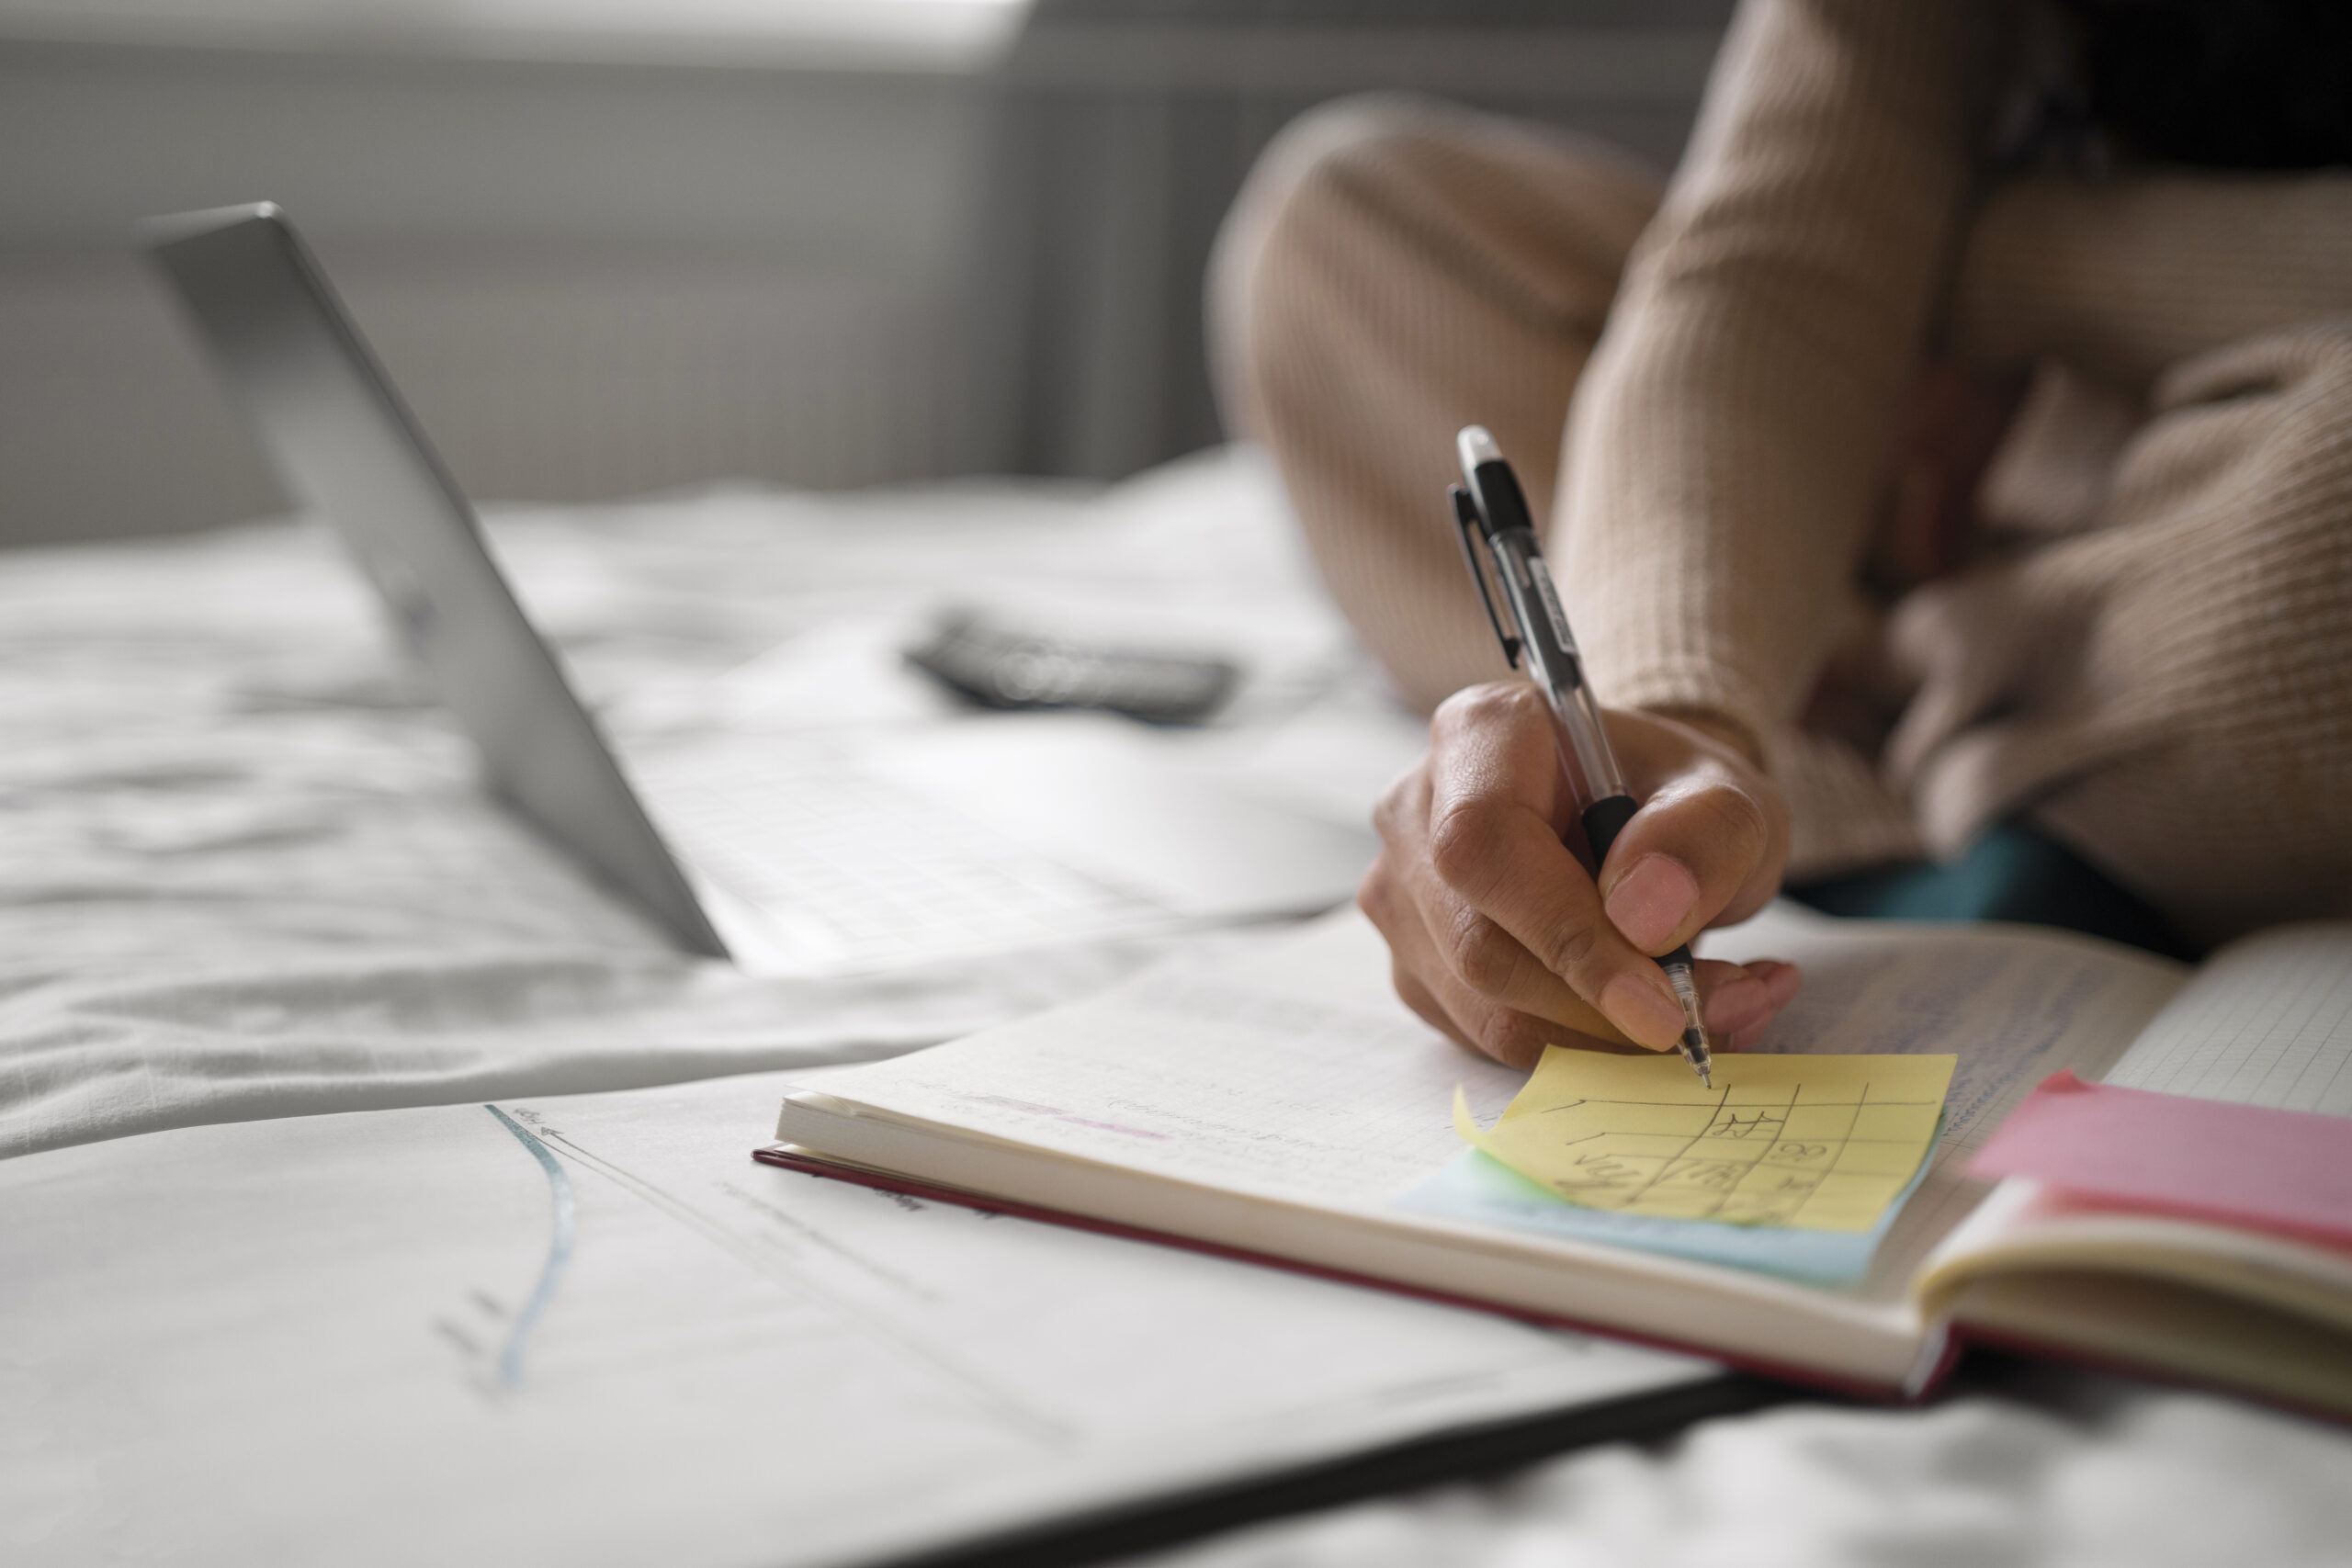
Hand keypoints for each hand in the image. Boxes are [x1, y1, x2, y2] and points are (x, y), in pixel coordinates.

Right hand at [1361, 681, 1799, 1067]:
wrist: (1647, 823)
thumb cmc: (1675, 801)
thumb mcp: (1728, 798)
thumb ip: (1702, 839)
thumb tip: (1643, 918)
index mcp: (1479, 735)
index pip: (1484, 844)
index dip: (1564, 935)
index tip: (1662, 1005)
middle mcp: (1417, 810)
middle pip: (1480, 945)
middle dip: (1606, 1006)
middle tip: (1724, 1010)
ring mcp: (1404, 895)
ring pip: (1485, 1008)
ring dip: (1608, 1038)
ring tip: (1716, 1008)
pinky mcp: (1417, 967)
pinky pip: (1489, 1037)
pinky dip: (1584, 1048)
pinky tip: (1653, 1012)